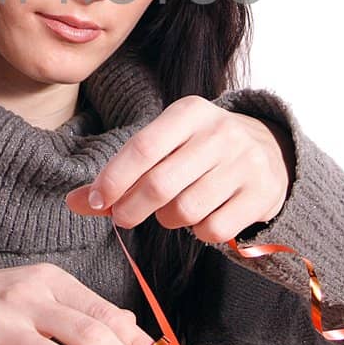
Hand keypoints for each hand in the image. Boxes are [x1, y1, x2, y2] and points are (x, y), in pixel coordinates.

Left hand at [64, 95, 292, 243]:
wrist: (269, 153)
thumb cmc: (198, 152)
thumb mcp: (164, 147)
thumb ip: (120, 173)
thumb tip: (74, 201)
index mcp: (190, 111)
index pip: (143, 146)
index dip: (114, 178)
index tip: (96, 201)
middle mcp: (220, 132)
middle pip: (160, 184)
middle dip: (131, 208)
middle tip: (123, 217)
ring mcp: (245, 163)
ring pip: (186, 210)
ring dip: (168, 220)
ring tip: (173, 210)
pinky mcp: (262, 194)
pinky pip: (214, 229)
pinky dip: (199, 232)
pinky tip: (203, 217)